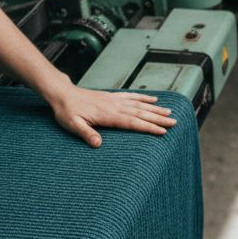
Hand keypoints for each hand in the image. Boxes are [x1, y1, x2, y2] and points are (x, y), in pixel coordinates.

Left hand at [48, 85, 176, 146]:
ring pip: (139, 105)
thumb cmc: (67, 112)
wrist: (62, 94)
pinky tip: (153, 100)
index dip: (148, 127)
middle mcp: (114, 106)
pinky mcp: (112, 97)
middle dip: (158, 119)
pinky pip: (132, 97)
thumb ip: (86, 133)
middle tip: (174, 123)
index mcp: (108, 115)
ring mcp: (115, 100)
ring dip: (155, 109)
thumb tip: (97, 144)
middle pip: (141, 113)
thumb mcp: (73, 125)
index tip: (162, 131)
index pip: (132, 122)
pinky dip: (144, 98)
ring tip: (170, 113)